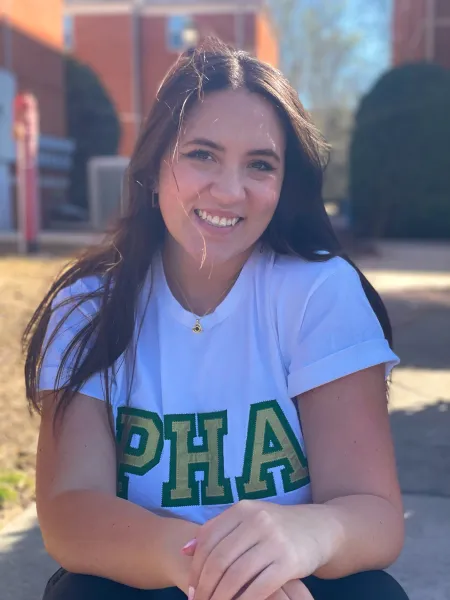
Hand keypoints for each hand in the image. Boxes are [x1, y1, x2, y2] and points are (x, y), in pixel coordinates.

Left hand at [183, 500, 327, 599]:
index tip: (190, 588)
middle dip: (204, 587)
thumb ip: (219, 531)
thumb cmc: (278, 527)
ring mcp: (273, 540)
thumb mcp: (249, 520)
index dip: (195, 566)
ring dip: (220, 597)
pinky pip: (259, 587)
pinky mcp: (289, 561)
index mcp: (243, 509)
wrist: (320, 528)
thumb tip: (185, 549)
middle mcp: (256, 520)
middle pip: (219, 559)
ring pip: (235, 575)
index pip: (208, 539)